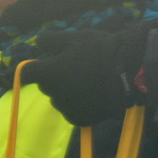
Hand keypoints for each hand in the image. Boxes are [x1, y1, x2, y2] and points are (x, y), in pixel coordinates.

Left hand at [19, 26, 150, 126]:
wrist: (131, 72)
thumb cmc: (101, 51)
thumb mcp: (76, 38)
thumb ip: (52, 40)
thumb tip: (37, 41)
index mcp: (49, 73)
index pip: (26, 73)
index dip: (30, 69)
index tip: (36, 68)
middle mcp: (54, 93)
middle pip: (46, 86)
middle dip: (55, 78)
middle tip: (75, 69)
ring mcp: (66, 108)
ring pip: (59, 99)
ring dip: (66, 92)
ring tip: (87, 82)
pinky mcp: (79, 120)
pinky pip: (72, 112)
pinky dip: (78, 105)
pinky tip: (92, 96)